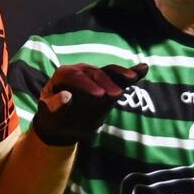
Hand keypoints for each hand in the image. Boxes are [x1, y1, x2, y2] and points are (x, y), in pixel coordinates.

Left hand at [30, 62, 148, 145]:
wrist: (62, 124)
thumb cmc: (53, 118)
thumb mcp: (49, 115)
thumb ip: (56, 106)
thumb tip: (67, 97)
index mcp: (64, 75)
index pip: (75, 76)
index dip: (87, 85)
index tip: (99, 96)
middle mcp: (80, 71)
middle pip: (95, 74)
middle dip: (106, 83)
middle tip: (116, 95)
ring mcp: (95, 75)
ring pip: (109, 72)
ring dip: (122, 74)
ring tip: (133, 77)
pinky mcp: (107, 83)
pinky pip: (118, 76)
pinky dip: (131, 73)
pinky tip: (144, 69)